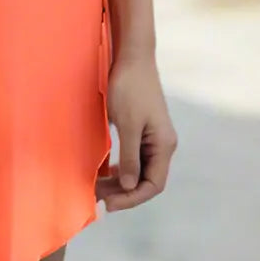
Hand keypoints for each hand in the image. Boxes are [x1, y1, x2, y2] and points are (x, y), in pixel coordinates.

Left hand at [95, 52, 177, 210]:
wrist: (132, 57)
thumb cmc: (130, 88)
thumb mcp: (128, 125)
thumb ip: (129, 157)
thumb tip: (128, 186)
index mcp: (163, 145)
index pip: (153, 185)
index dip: (132, 198)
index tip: (108, 204)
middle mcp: (161, 144)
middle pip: (145, 180)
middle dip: (122, 192)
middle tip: (95, 197)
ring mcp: (152, 137)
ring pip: (137, 169)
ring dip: (119, 180)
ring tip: (96, 186)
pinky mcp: (141, 129)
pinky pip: (132, 156)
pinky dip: (118, 166)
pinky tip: (103, 171)